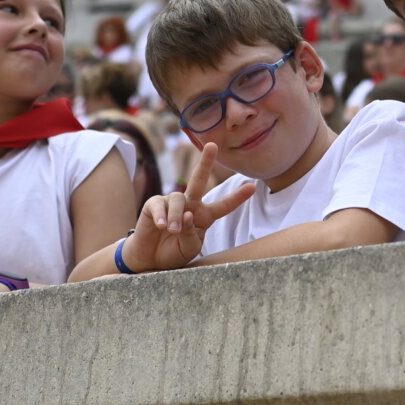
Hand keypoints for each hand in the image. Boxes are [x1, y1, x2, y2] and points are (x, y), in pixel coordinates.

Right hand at [121, 142, 255, 271]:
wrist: (150, 260)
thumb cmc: (173, 253)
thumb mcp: (188, 248)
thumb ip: (191, 233)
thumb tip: (188, 215)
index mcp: (204, 216)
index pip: (223, 206)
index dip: (237, 197)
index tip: (253, 187)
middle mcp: (190, 205)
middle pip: (198, 180)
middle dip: (206, 162)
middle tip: (213, 145)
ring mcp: (171, 202)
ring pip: (179, 199)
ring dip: (177, 216)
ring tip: (173, 231)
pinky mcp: (154, 204)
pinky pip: (160, 204)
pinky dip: (162, 216)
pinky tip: (161, 225)